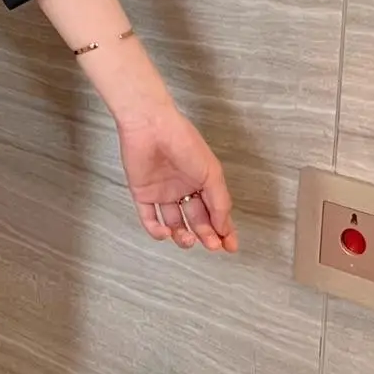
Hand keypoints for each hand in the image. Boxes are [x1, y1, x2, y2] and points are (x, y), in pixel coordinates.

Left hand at [118, 108, 237, 252]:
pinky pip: (149, 218)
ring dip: (183, 236)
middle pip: (196, 220)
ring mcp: (162, 192)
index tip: (231, 247)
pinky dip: (157, 231)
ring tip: (189, 238)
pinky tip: (166, 233)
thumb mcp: (211, 173)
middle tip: (212, 245)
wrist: (151, 127)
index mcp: (202, 182)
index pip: (215, 212)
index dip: (223, 230)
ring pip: (174, 224)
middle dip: (206, 235)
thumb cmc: (184, 142)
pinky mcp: (142, 193)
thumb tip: (224, 227)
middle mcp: (183, 189)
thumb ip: (219, 202)